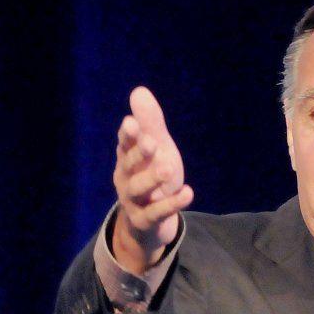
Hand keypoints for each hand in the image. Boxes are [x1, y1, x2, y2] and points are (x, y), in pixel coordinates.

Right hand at [112, 86, 193, 273]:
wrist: (150, 223)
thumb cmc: (152, 177)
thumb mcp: (156, 149)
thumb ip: (150, 124)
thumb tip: (139, 91)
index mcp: (127, 158)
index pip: (125, 143)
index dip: (128, 135)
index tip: (132, 123)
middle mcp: (125, 178)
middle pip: (128, 165)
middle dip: (138, 153)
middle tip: (152, 142)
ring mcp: (133, 201)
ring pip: (138, 190)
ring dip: (152, 178)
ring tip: (168, 168)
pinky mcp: (144, 221)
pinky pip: (156, 213)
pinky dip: (172, 203)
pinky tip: (189, 192)